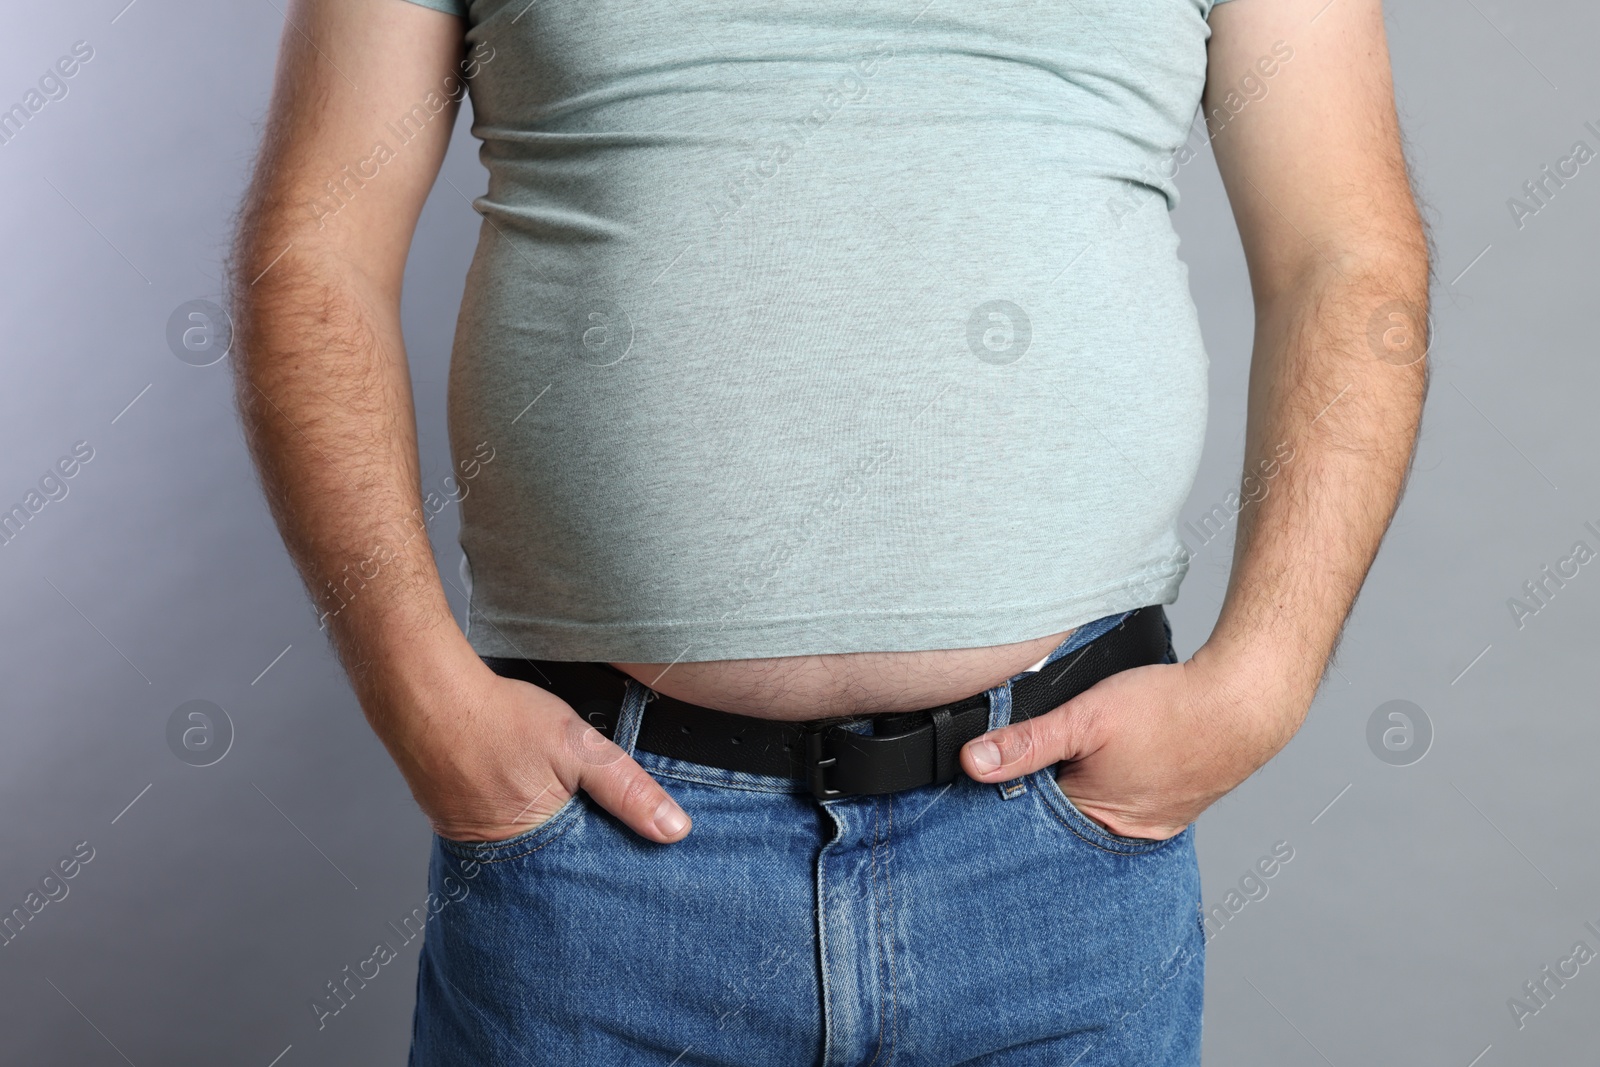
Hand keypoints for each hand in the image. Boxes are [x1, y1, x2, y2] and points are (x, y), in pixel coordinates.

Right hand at [362, 648, 691, 845]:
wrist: (424, 694)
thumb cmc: (498, 719)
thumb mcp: (579, 747)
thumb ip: (628, 789)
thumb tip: (675, 830)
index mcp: (536, 851)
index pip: (587, 877)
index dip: (611, 866)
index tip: (637, 864)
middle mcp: (498, 861)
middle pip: (555, 870)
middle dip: (579, 860)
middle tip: (597, 837)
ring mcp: (471, 843)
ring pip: (526, 851)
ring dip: (546, 838)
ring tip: (560, 815)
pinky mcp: (453, 821)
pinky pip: (496, 833)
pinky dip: (516, 818)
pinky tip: (523, 794)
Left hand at [958, 643, 1312, 839]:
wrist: (1244, 702)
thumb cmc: (1170, 708)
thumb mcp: (1085, 717)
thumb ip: (1027, 741)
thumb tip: (974, 762)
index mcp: (1094, 820)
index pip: (1032, 816)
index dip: (1014, 788)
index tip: (1005, 761)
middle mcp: (1123, 834)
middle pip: (1063, 815)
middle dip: (1049, 786)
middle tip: (1057, 747)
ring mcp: (1151, 824)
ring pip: (1097, 807)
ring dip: (1085, 781)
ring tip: (1094, 749)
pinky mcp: (1173, 809)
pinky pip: (1130, 802)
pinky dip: (1118, 782)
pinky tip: (1123, 757)